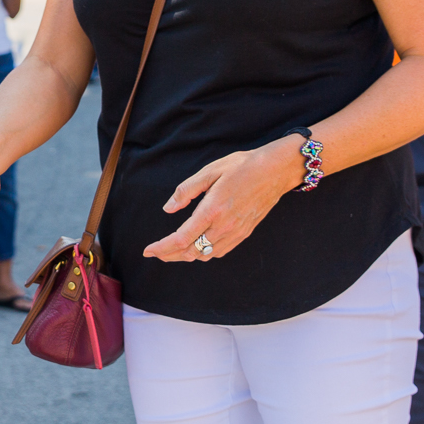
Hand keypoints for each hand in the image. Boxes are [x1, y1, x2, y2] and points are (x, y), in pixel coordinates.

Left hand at [142, 140, 298, 262]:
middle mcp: (224, 226)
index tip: (148, 250)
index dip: (162, 248)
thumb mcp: (210, 171)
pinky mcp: (244, 234)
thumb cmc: (242, 167)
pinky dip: (204, 253)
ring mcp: (235, 232)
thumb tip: (168, 209)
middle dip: (169, 255)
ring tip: (172, 251)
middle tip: (156, 252)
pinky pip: (219, 251)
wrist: (275, 171)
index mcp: (212, 210)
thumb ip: (186, 191)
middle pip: (191, 252)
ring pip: (205, 255)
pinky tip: (196, 246)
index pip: (181, 239)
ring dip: (186, 256)